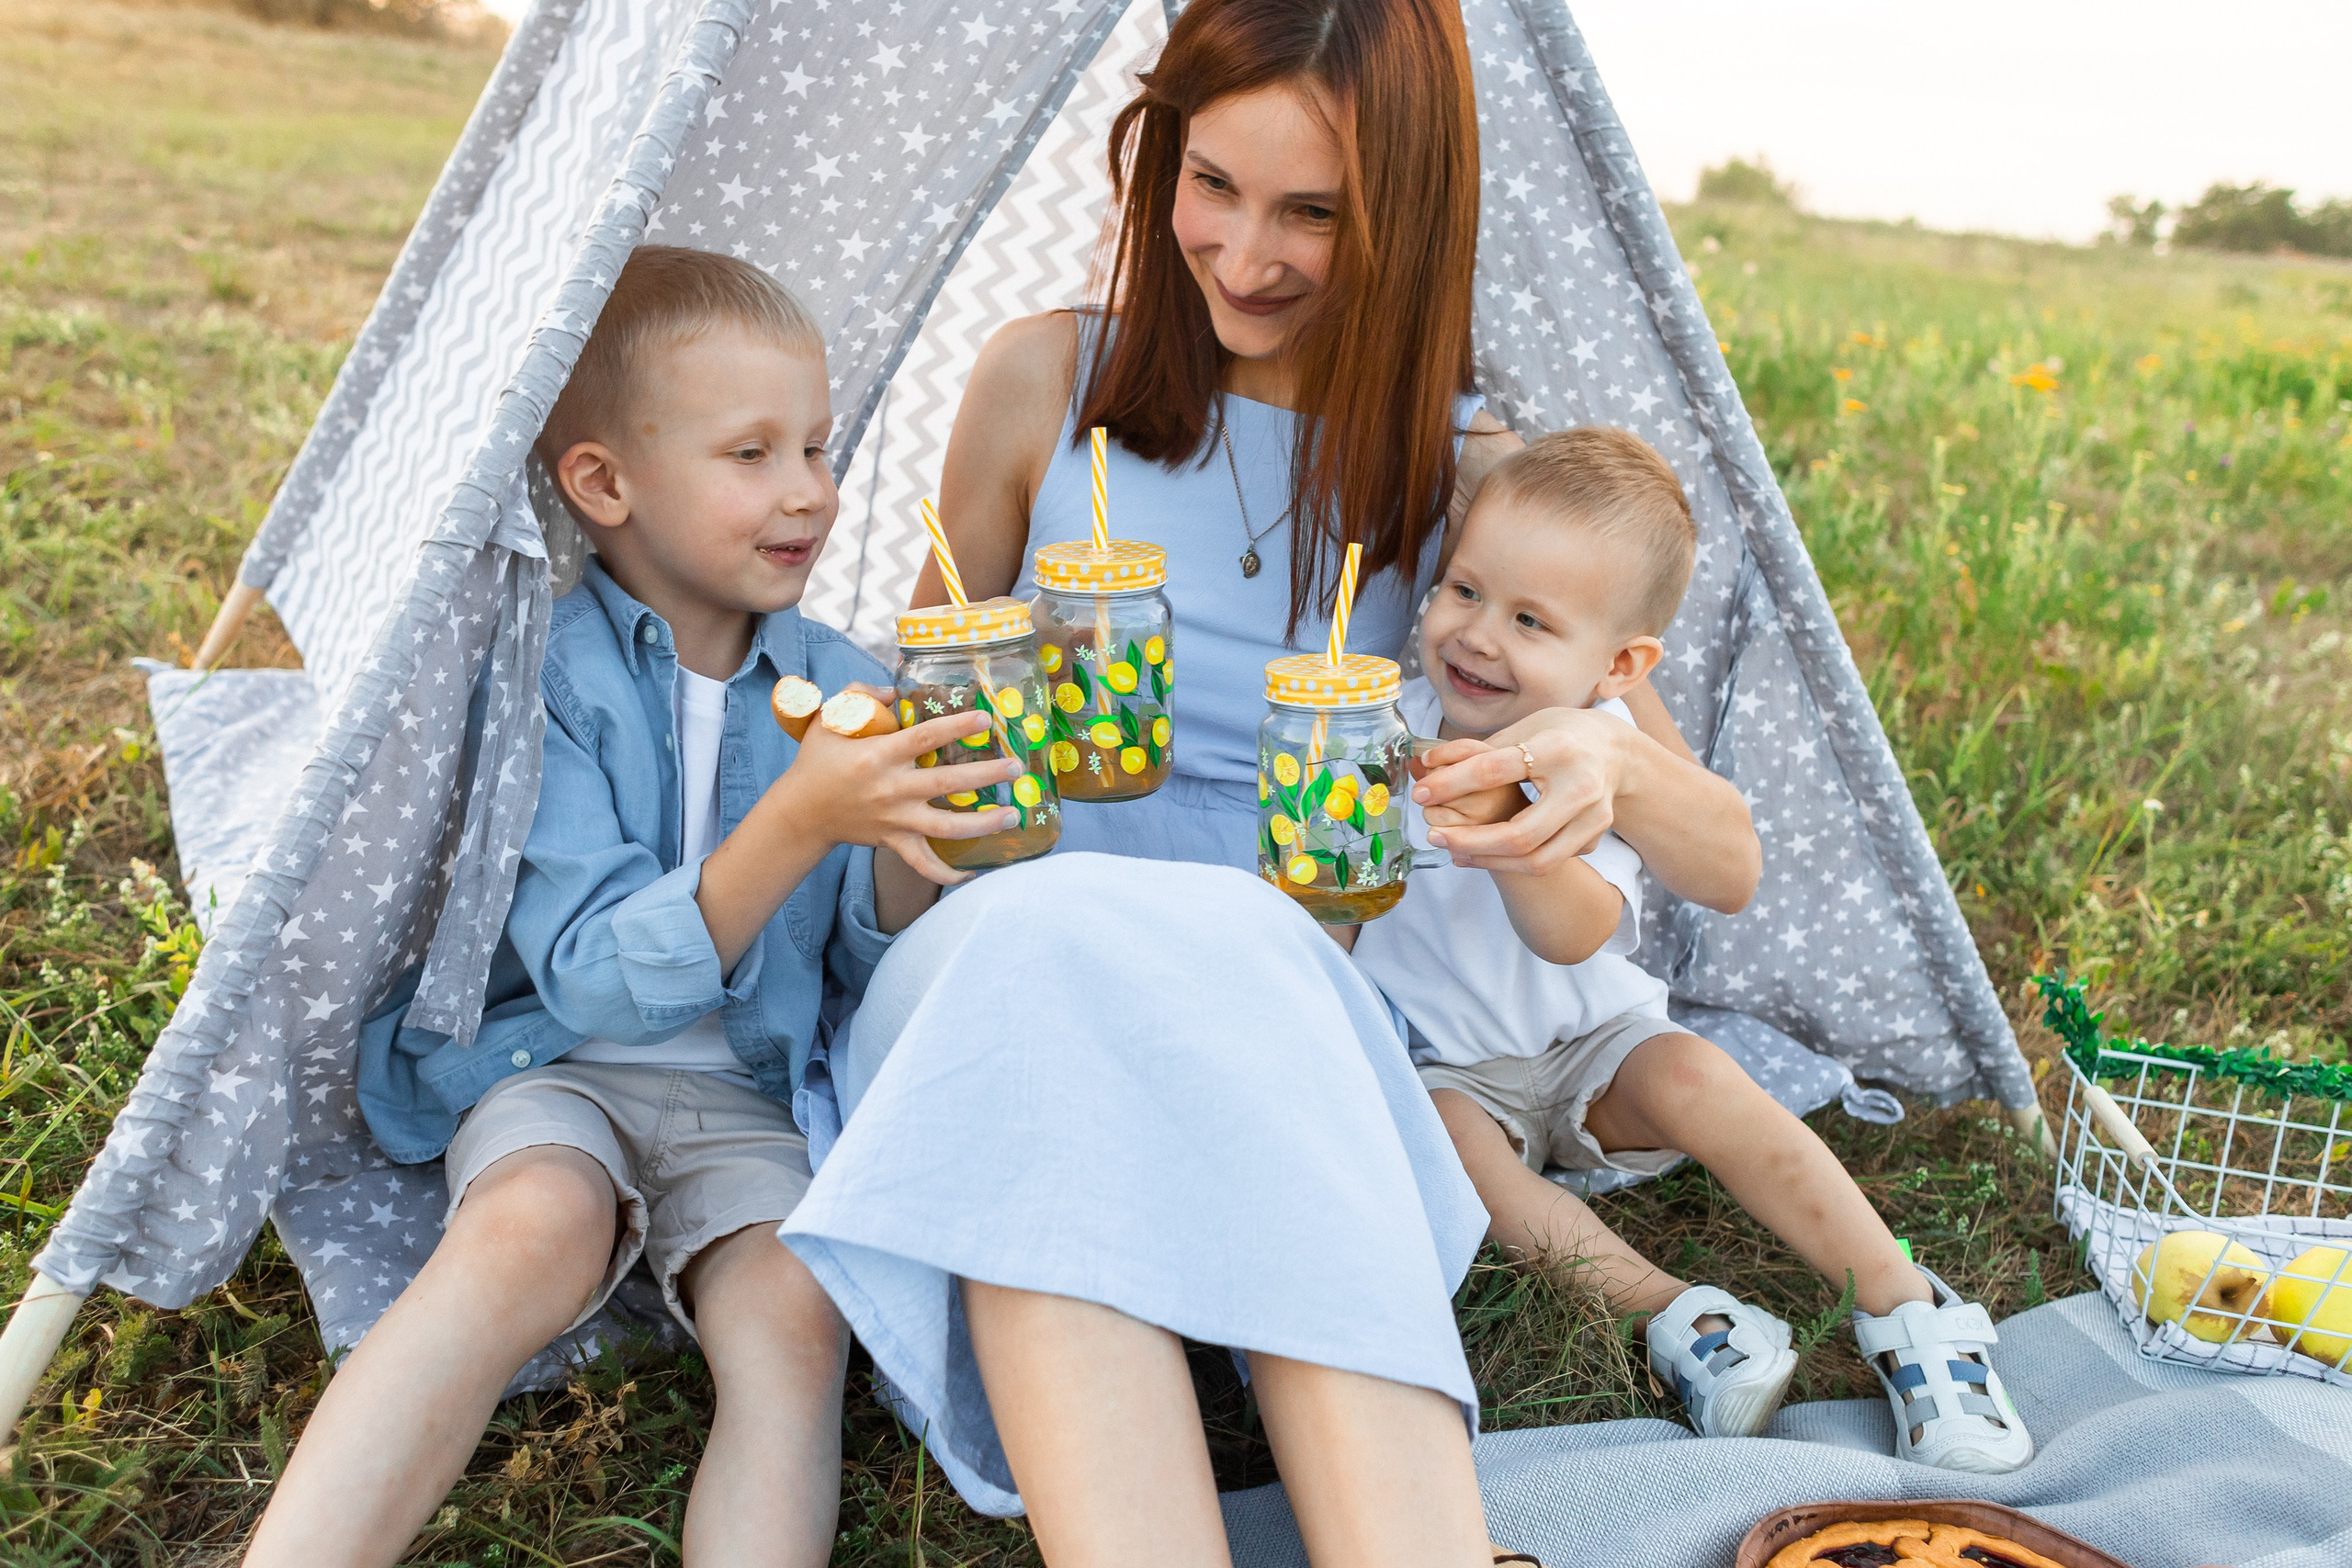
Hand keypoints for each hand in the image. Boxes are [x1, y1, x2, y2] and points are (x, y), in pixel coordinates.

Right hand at [776, 683, 1023, 885]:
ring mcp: (895, 820)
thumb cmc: (818, 762)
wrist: (801, 812)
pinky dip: (946, 874)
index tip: (985, 718)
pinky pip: (923, 864)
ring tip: (1012, 817)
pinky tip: (971, 873)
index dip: (956, 727)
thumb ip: (859, 695)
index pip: (924, 739)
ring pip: (945, 828)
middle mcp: (891, 789)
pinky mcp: (893, 842)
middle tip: (1016, 767)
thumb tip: (894, 690)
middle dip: (985, 775)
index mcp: (879, 756)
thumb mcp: (829, 719)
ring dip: (982, 824)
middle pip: (946, 783)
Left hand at [1411, 706, 1634, 874]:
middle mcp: (1581, 786)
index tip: (1420, 794)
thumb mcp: (1525, 727)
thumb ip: (1479, 751)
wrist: (1616, 752)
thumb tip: (1427, 765)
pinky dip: (1510, 863)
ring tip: (1453, 851)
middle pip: (1519, 834)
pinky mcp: (1595, 837)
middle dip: (1469, 841)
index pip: (1493, 770)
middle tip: (1434, 836)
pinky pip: (1548, 861)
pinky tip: (1481, 855)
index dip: (1450, 784)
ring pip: (1535, 860)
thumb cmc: (1560, 734)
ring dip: (1488, 860)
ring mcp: (1593, 817)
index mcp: (1557, 749)